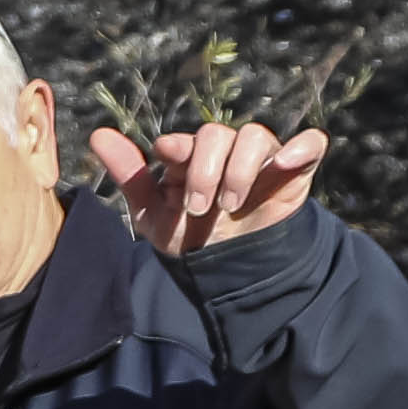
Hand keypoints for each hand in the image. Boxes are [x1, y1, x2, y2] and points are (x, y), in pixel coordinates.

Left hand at [88, 118, 328, 255]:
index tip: (169, 158)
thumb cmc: (193, 240)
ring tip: (230, 205)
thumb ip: (130, 176)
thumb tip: (97, 134)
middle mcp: (227, 152)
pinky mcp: (295, 170)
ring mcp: (263, 159)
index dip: (179, 148)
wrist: (236, 274)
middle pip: (217, 134)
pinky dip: (302, 147)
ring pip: (255, 136)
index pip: (186, 140)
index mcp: (192, 158)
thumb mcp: (155, 216)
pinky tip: (285, 163)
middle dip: (206, 170)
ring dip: (240, 169)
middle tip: (200, 207)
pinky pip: (310, 144)